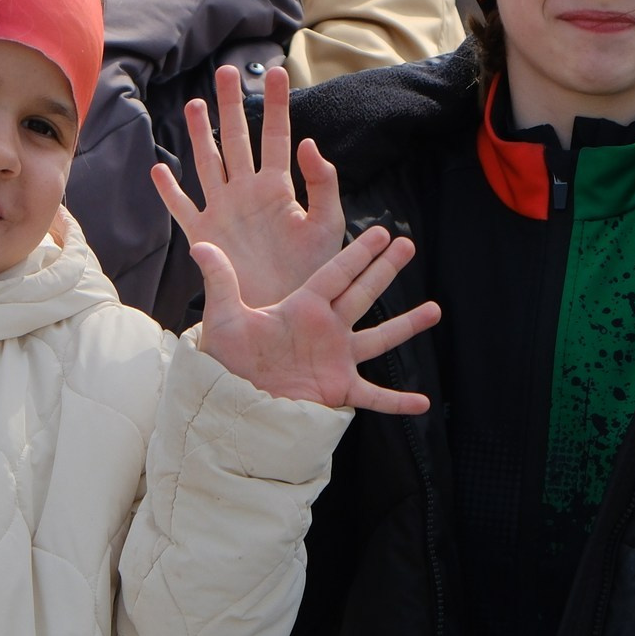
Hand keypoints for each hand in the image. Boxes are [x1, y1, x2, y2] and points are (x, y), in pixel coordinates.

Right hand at [152, 64, 345, 309]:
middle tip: (226, 71)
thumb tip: (308, 143)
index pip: (276, 136)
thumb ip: (323, 184)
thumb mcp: (327, 225)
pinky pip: (182, 209)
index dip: (276, 105)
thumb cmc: (313, 270)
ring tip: (194, 103)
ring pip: (207, 163)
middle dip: (231, 106)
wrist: (284, 309)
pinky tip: (159, 169)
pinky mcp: (204, 236)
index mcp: (278, 187)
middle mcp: (247, 192)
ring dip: (199, 134)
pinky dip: (169, 191)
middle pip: (236, 139)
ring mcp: (223, 211)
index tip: (276, 72)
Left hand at [196, 223, 440, 413]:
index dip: (358, 254)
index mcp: (302, 307)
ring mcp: (335, 359)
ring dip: (406, 325)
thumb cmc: (227, 360)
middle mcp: (325, 329)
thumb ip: (220, 280)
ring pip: (379, 338)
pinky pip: (374, 396)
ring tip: (435, 309)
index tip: (381, 232)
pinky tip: (423, 403)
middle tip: (408, 245)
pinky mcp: (338, 390)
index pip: (336, 274)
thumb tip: (199, 243)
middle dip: (385, 270)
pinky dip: (397, 402)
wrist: (232, 401)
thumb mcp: (223, 316)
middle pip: (362, 294)